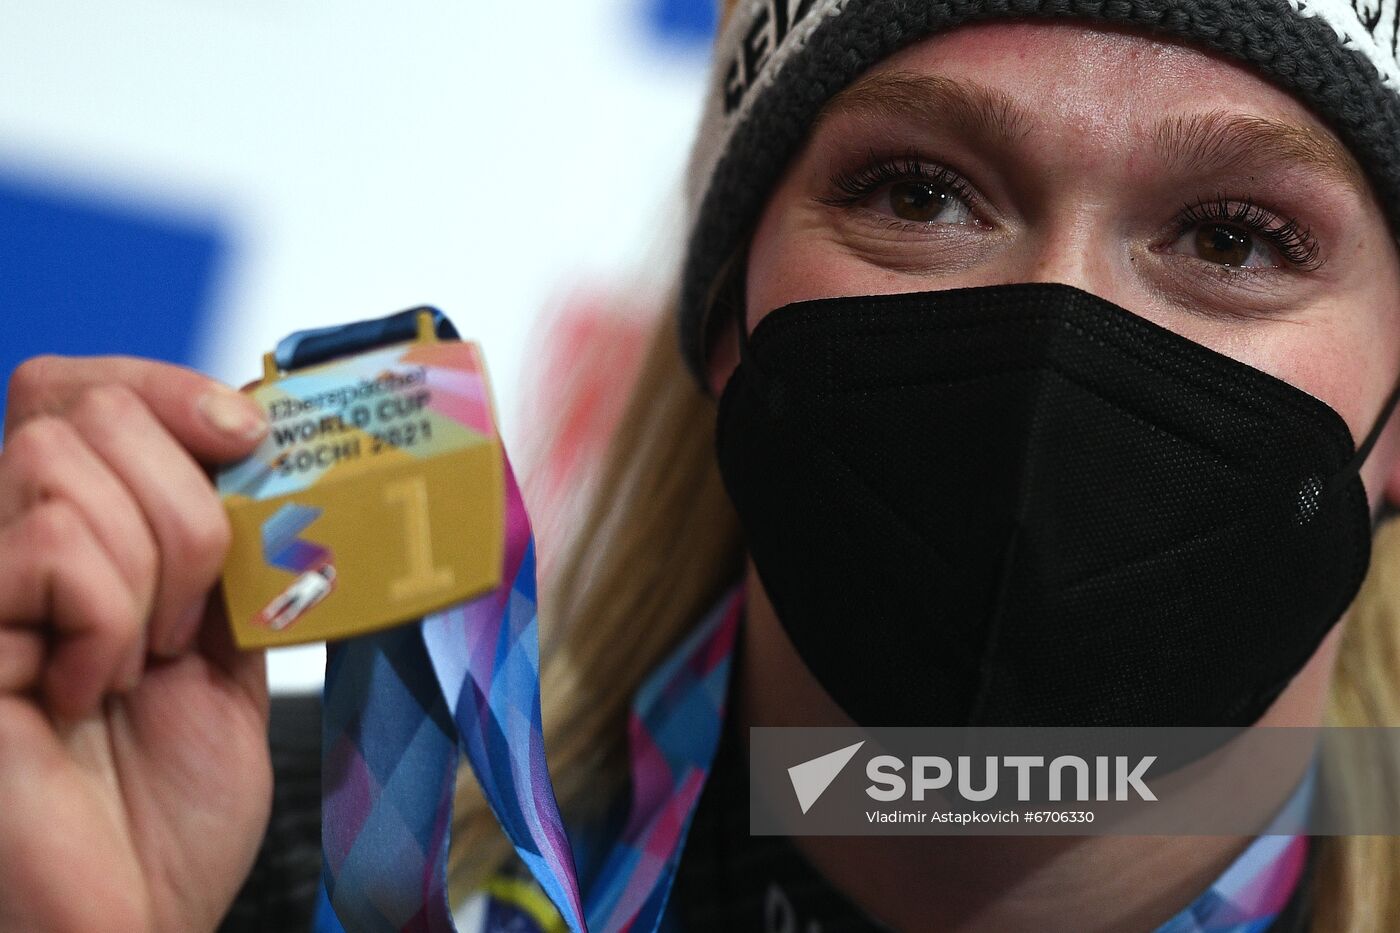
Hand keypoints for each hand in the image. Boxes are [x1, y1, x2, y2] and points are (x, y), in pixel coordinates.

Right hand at [0, 356, 272, 932]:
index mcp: (78, 545)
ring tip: (133, 669)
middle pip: (83, 408)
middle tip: (190, 620)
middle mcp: (5, 549)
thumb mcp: (229, 655)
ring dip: (148, 573)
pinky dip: (104, 618)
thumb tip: (260, 443)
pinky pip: (48, 544)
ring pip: (61, 463)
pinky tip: (82, 693)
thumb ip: (232, 552)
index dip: (161, 386)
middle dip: (183, 507)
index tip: (242, 433)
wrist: (126, 923)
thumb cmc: (166, 815)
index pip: (79, 389)